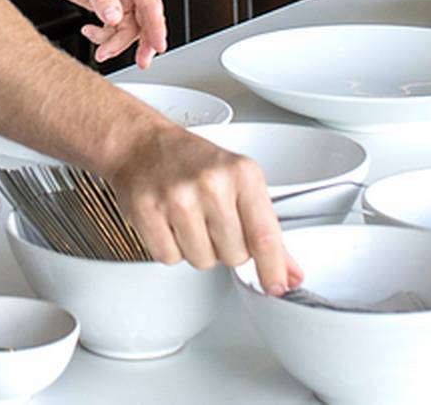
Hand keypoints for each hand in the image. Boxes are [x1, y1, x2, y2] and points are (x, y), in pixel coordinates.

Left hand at [34, 0, 168, 68]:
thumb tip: (115, 17)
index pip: (151, 4)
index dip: (157, 28)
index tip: (158, 47)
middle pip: (144, 21)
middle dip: (141, 43)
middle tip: (140, 62)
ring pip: (128, 29)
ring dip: (115, 43)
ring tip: (101, 50)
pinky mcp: (105, 6)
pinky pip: (113, 29)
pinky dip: (103, 37)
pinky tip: (89, 33)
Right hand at [100, 118, 299, 294]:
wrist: (141, 144)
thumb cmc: (191, 162)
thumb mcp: (238, 182)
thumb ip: (265, 229)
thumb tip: (289, 271)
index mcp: (242, 173)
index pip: (265, 236)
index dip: (272, 268)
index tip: (277, 286)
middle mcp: (211, 183)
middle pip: (235, 256)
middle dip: (225, 247)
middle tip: (211, 220)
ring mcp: (178, 197)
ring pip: (202, 260)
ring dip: (196, 248)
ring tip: (187, 218)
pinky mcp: (147, 210)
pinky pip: (169, 257)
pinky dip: (169, 247)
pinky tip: (168, 222)